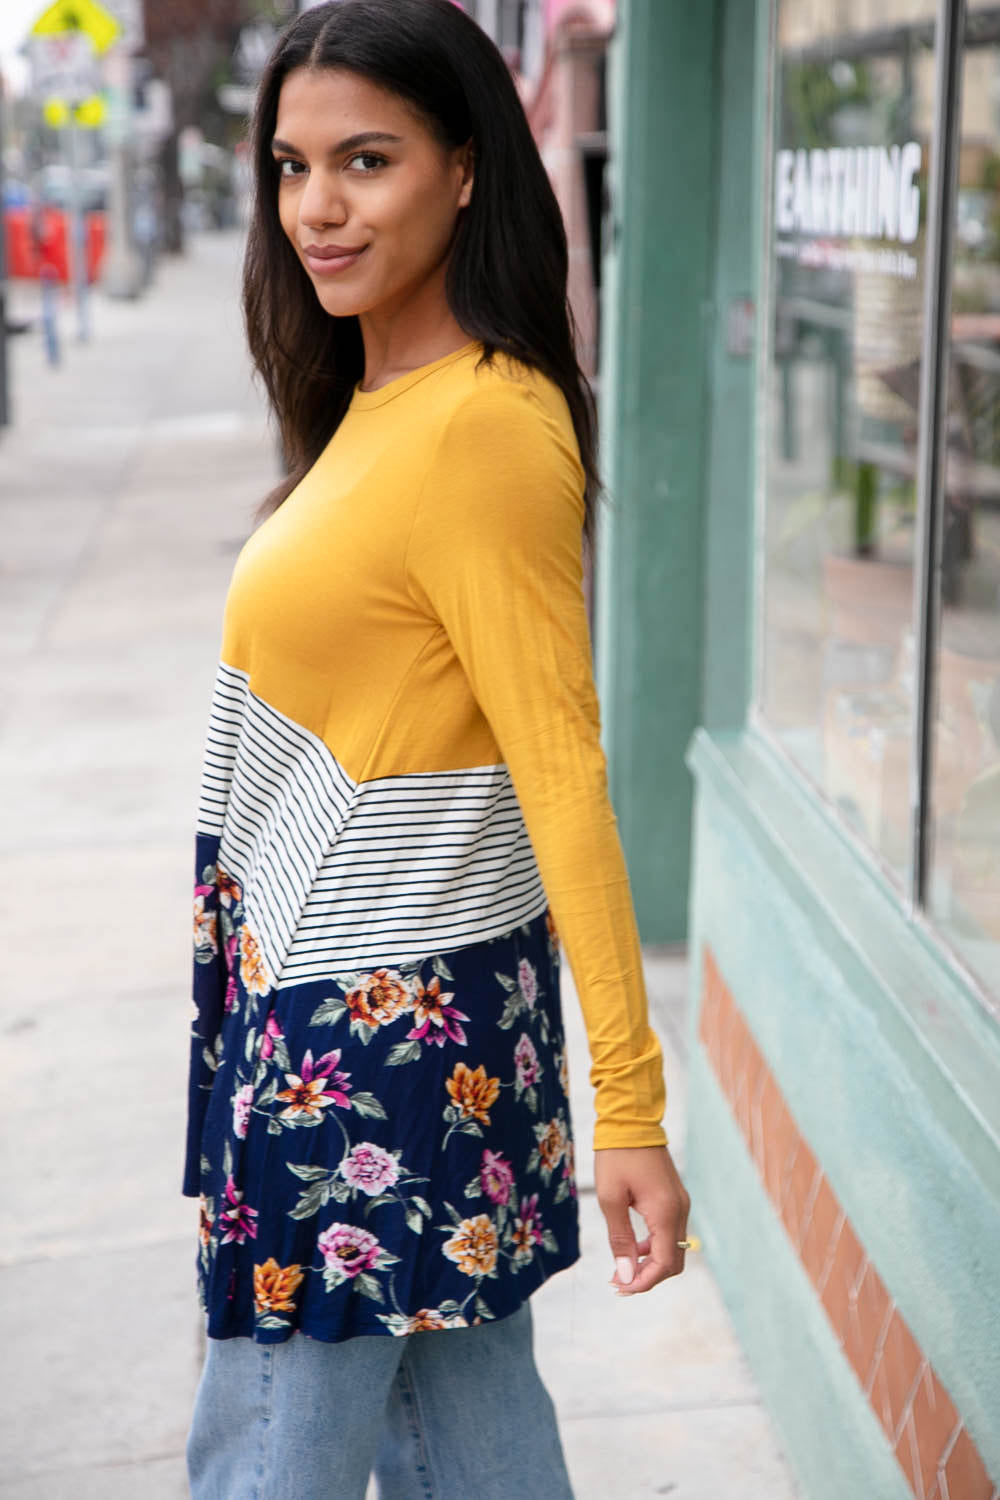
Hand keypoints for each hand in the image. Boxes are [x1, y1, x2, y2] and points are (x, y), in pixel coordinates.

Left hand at [594, 1145, 690, 1295]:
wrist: (630, 1120)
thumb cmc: (617, 1156)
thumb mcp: (611, 1199)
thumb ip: (620, 1239)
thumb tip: (626, 1275)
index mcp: (666, 1212)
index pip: (665, 1263)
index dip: (645, 1282)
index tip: (621, 1288)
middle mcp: (680, 1210)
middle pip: (673, 1261)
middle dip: (648, 1277)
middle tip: (619, 1283)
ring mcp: (680, 1203)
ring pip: (673, 1248)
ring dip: (650, 1263)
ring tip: (621, 1268)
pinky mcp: (674, 1197)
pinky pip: (669, 1232)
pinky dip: (653, 1246)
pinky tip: (632, 1247)